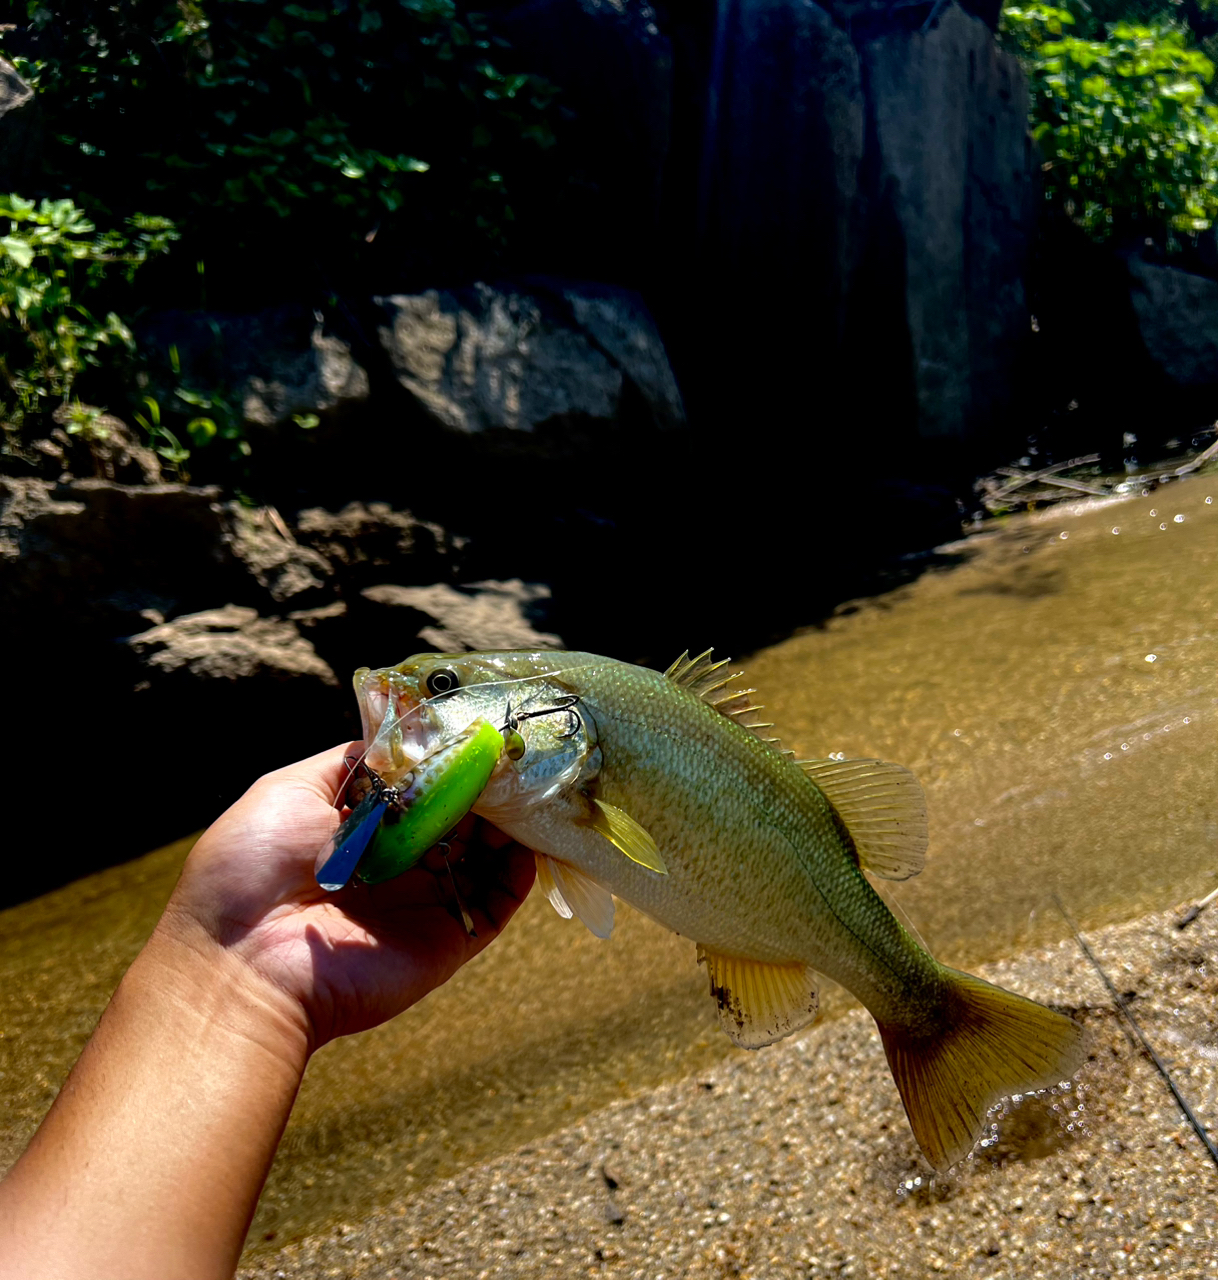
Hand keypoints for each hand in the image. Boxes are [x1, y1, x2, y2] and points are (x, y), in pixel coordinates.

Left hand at [157, 742, 536, 1052]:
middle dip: (484, 783)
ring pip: (486, 852)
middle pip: (458, 815)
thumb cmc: (251, 870)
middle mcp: (394, 861)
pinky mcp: (448, 938)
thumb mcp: (286, 792)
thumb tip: (402, 743)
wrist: (243, 966)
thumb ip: (350, 765)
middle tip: (512, 752)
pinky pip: (499, 900)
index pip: (419, 786)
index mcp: (357, 827)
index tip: (475, 730)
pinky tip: (527, 834)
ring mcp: (423, 900)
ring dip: (509, 819)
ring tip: (526, 786)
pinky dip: (521, 867)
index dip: (447, 758)